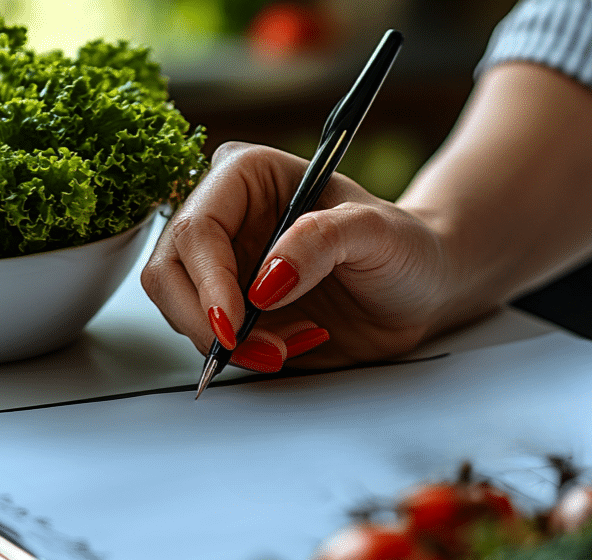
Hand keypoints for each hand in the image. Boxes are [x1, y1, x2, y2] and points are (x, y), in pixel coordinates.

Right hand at [141, 142, 452, 371]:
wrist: (423, 287)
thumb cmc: (405, 246)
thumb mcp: (376, 232)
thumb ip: (322, 240)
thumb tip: (266, 280)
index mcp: (245, 175)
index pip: (197, 228)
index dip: (207, 281)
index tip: (235, 324)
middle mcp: (225, 216)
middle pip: (169, 273)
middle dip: (210, 321)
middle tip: (266, 350)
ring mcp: (224, 264)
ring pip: (182, 311)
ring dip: (233, 343)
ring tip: (298, 341)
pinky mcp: (234, 306)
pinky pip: (212, 338)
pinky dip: (247, 353)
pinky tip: (298, 343)